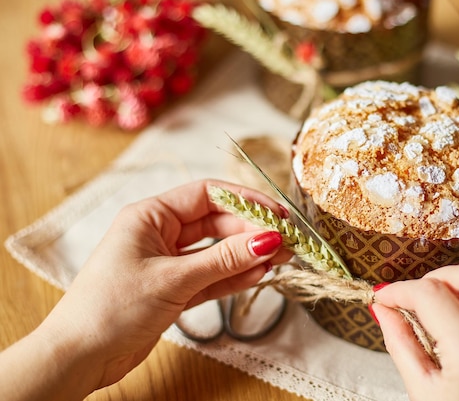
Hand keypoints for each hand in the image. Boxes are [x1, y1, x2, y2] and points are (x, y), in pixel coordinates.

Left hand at [19, 179, 290, 399]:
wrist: (80, 356)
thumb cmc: (113, 306)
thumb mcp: (173, 278)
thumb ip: (224, 259)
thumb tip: (269, 240)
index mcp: (151, 216)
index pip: (208, 195)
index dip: (246, 202)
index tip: (277, 216)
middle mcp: (161, 234)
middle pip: (217, 222)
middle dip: (251, 231)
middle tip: (286, 242)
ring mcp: (169, 262)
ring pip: (217, 251)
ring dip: (247, 254)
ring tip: (281, 258)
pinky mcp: (174, 289)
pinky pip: (211, 276)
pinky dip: (234, 276)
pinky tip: (259, 274)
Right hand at [371, 262, 458, 400]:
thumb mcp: (424, 396)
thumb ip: (401, 344)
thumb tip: (383, 310)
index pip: (431, 293)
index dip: (400, 290)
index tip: (385, 298)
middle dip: (431, 279)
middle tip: (410, 299)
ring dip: (454, 289)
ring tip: (432, 314)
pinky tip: (457, 330)